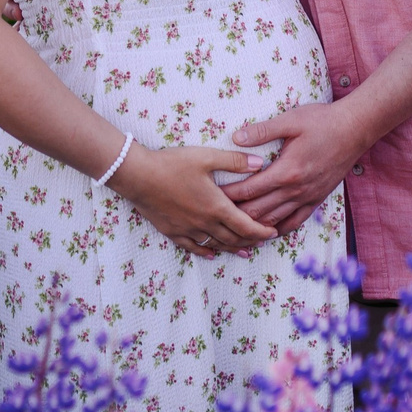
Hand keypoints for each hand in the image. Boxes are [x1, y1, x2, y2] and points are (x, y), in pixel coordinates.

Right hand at [109, 145, 277, 257]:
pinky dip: (206, 252)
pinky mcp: (173, 232)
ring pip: (216, 245)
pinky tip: (212, 254)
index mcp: (216, 207)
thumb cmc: (172, 164)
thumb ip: (234, 161)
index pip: (246, 226)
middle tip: (263, 241)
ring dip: (232, 248)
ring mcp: (188, 230)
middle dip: (251, 241)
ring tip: (244, 251)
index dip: (262, 231)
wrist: (138, 176)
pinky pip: (193, 247)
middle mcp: (205, 223)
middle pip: (233, 238)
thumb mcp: (206, 157)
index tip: (273, 232)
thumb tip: (260, 163)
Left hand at [225, 100, 370, 233]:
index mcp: (286, 171)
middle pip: (258, 211)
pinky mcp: (316, 200)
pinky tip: (266, 232)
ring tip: (234, 228)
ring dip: (253, 226)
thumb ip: (262, 130)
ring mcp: (307, 197)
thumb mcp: (291, 120)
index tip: (211, 197)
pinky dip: (278, 229)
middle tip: (216, 215)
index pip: (250, 190)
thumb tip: (235, 138)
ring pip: (274, 221)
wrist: (355, 130)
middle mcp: (296, 190)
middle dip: (235, 214)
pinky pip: (294, 222)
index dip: (228, 196)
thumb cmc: (322, 121)